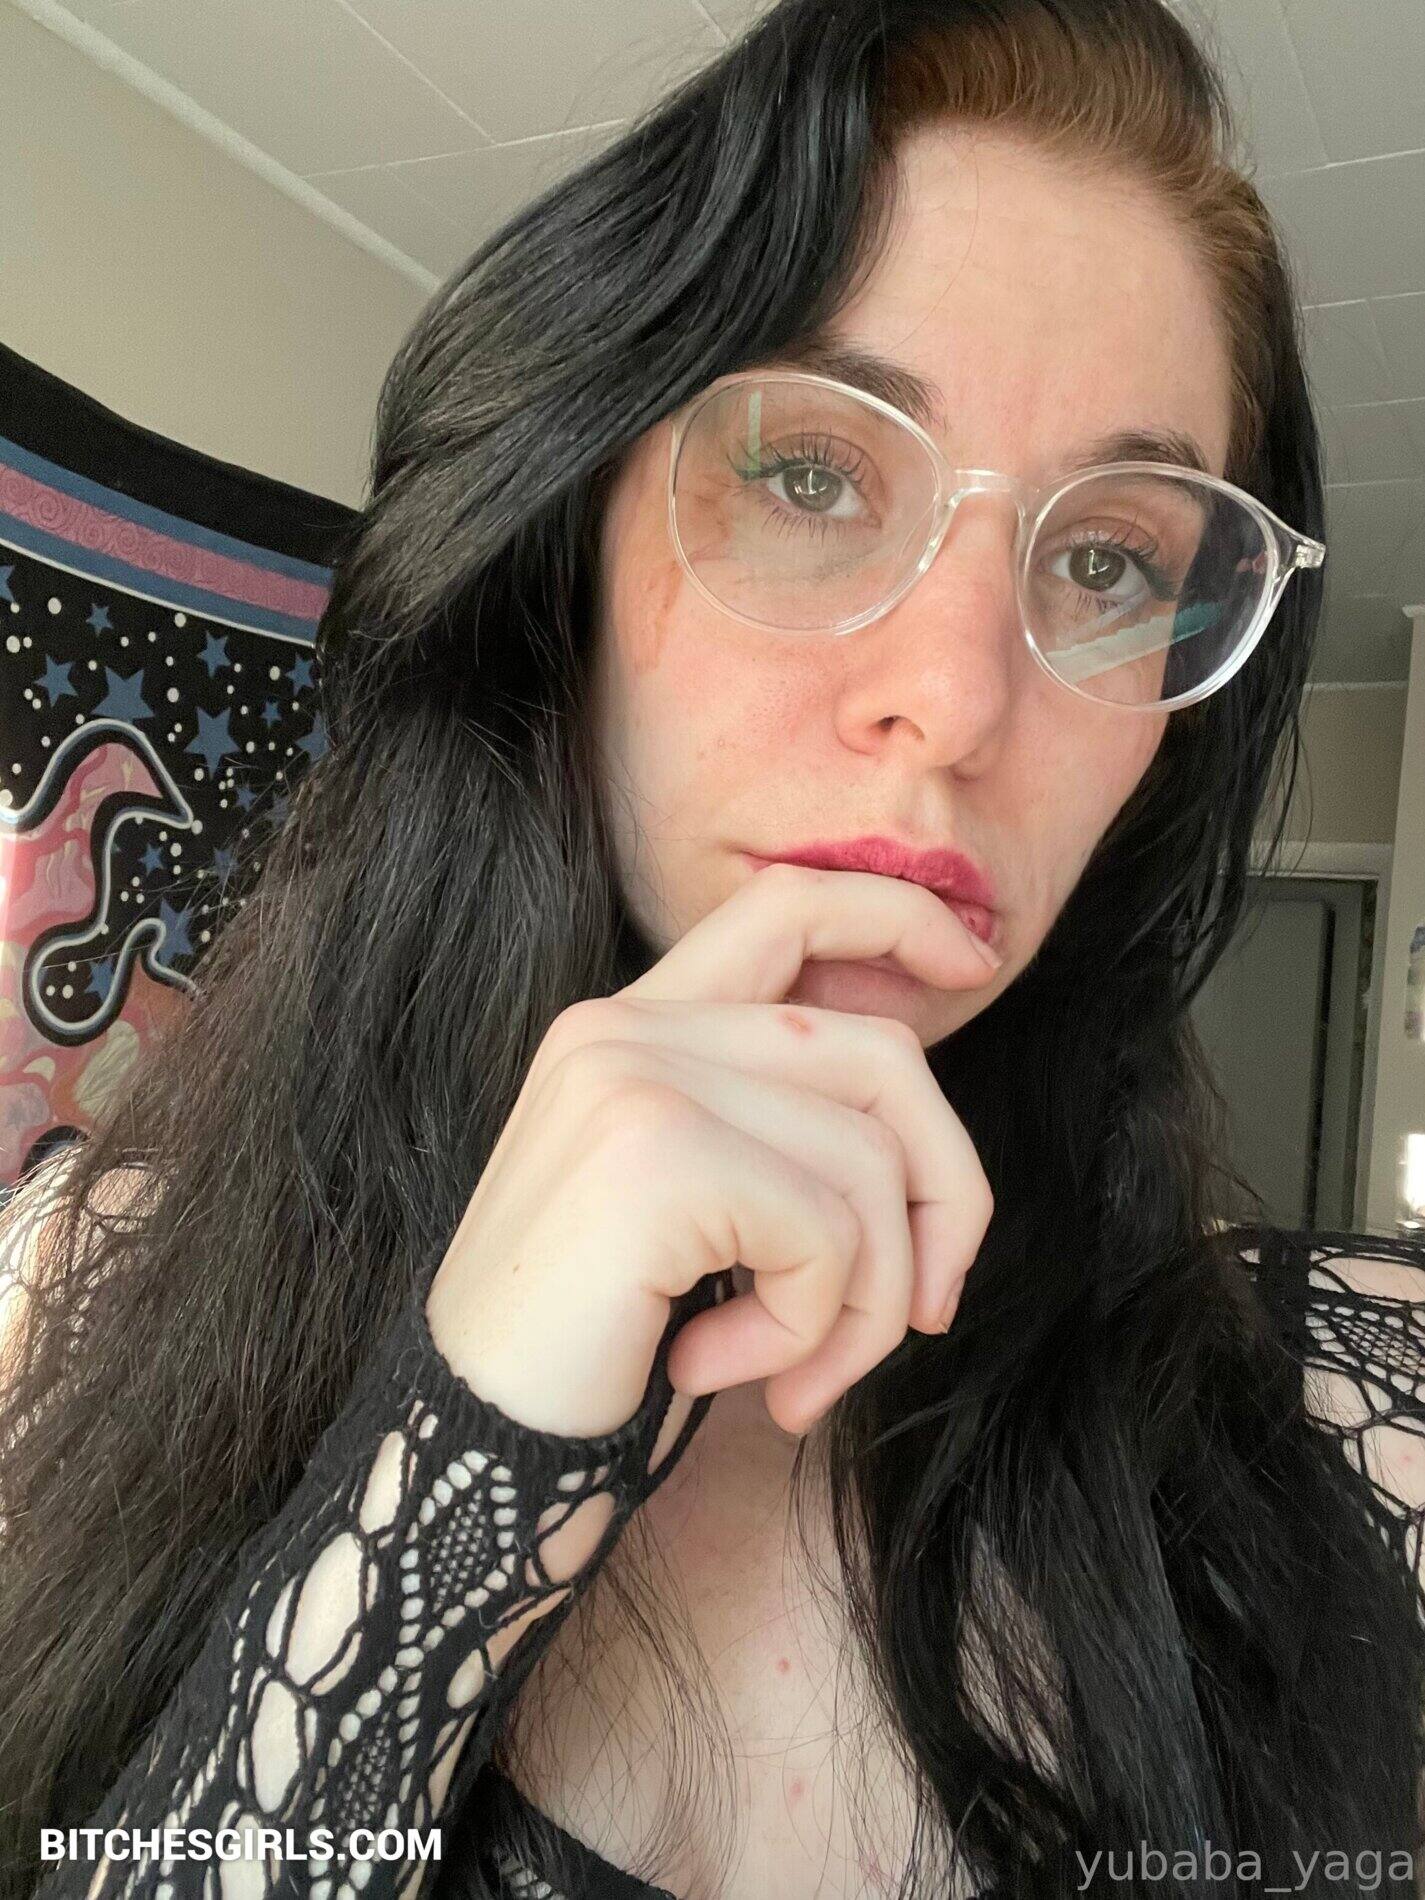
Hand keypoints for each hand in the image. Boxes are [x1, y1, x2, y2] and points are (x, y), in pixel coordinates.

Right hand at [425, 862, 997, 1439]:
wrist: (467, 1450)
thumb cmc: (596, 1344)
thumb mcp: (698, 1211)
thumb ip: (779, 1131)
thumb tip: (930, 1135)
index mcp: (632, 1025)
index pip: (787, 905)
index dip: (896, 914)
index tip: (972, 960)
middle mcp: (626, 1027)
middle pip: (880, 1055)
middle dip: (947, 1193)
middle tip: (924, 1310)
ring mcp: (635, 1079)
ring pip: (871, 1161)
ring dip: (866, 1302)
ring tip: (793, 1375)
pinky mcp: (656, 1156)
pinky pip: (828, 1234)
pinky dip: (811, 1328)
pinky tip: (722, 1370)